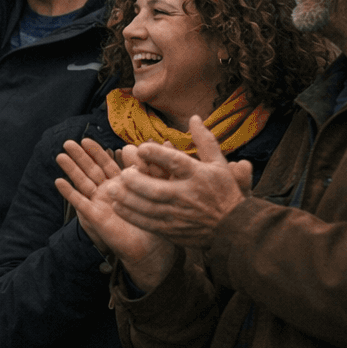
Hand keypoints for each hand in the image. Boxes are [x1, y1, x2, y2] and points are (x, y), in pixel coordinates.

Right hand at [54, 138, 174, 289]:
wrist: (151, 248)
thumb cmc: (155, 221)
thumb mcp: (156, 189)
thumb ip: (152, 168)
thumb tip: (153, 146)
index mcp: (122, 184)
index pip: (106, 164)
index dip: (96, 152)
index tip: (86, 140)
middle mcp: (108, 191)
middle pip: (91, 170)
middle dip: (79, 156)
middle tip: (68, 143)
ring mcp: (100, 203)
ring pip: (82, 182)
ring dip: (71, 170)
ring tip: (60, 156)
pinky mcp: (95, 216)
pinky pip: (80, 202)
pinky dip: (69, 192)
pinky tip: (59, 182)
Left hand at [112, 117, 251, 248]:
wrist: (234, 228)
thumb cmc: (224, 192)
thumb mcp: (219, 164)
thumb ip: (204, 141)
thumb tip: (194, 118)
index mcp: (197, 176)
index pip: (176, 163)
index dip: (157, 154)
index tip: (141, 147)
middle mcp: (186, 196)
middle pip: (157, 190)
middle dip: (136, 181)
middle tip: (123, 173)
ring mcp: (178, 215)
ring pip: (148, 208)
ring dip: (127, 199)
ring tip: (111, 189)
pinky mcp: (172, 230)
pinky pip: (148, 223)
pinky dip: (131, 215)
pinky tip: (117, 206)